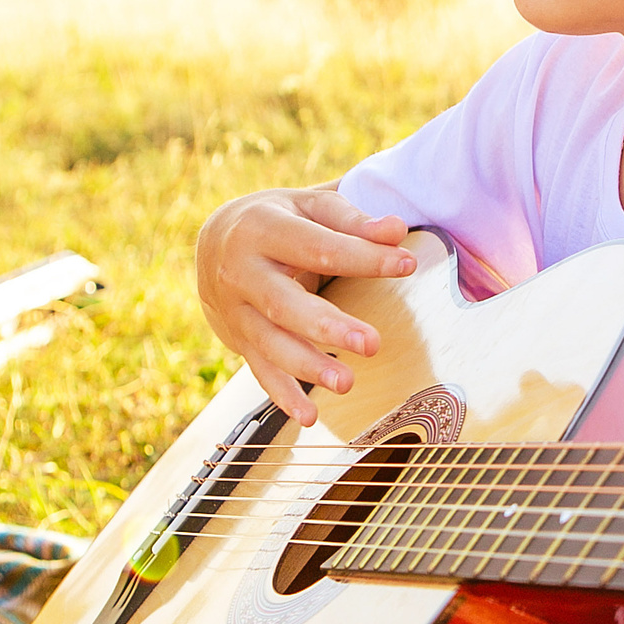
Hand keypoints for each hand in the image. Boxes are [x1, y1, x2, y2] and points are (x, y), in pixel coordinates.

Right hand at [194, 188, 415, 424]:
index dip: (363, 257)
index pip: (318, 246)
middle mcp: (240, 272)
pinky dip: (283, 395)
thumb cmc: (279, 220)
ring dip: (308, 367)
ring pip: (271, 344)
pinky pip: (260, 370)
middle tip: (372, 344)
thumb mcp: (309, 207)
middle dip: (328, 326)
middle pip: (284, 304)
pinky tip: (308, 416)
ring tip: (347, 383)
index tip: (407, 265)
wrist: (216, 242)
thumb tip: (396, 230)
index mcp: (261, 229)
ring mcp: (235, 310)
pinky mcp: (239, 339)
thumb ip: (352, 219)